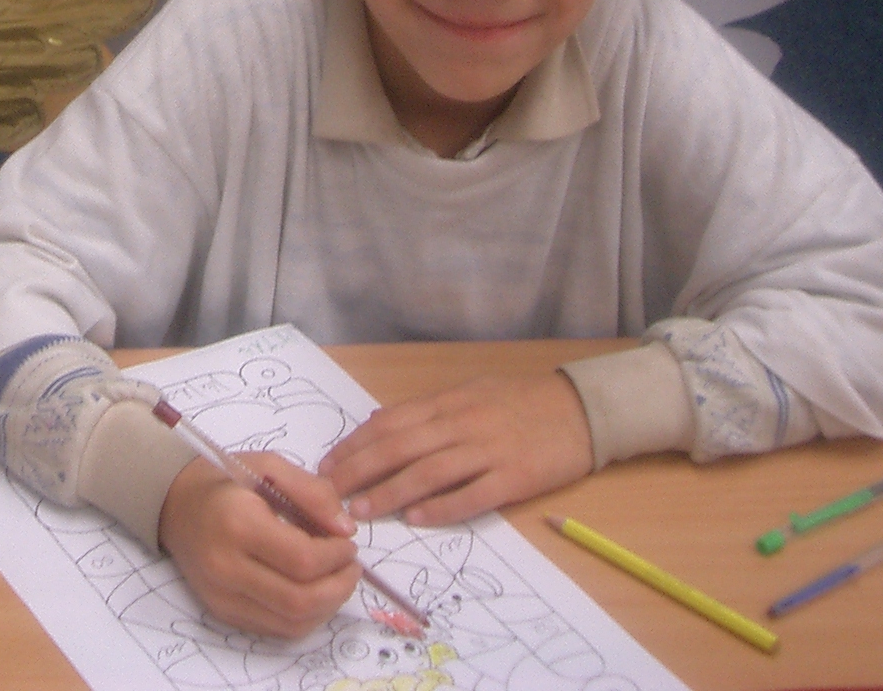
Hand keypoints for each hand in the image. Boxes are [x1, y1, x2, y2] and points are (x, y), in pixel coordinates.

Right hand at [159, 453, 360, 638]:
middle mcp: (225, 566)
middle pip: (300, 599)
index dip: (337, 557)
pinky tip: (314, 594)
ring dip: (328, 606)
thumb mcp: (269, 466)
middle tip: (351, 567)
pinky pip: (276, 629)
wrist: (175, 503)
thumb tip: (346, 529)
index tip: (348, 543)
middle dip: (339, 587)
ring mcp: (221, 595)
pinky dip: (306, 618)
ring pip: (292, 622)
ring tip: (337, 581)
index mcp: (237, 524)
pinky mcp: (222, 612)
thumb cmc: (225, 481)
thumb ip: (312, 492)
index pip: (303, 560)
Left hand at [318, 371, 593, 526]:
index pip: (389, 423)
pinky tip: (416, 518)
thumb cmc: (521, 401)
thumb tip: (380, 421)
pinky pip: (472, 494)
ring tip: (361, 511)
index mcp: (448, 403)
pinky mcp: (515, 477)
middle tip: (330, 493)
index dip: (355, 445)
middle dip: (359, 471)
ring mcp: (488, 450)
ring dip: (390, 492)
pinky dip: (442, 506)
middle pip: (399, 447)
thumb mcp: (469, 392)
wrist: (581, 409)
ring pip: (428, 472)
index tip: (327, 464)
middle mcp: (462, 423)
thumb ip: (425, 410)